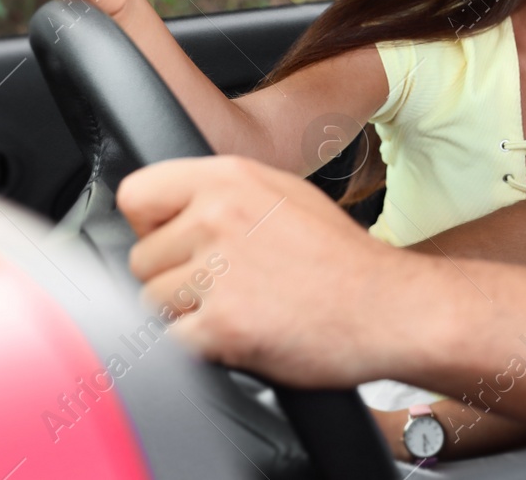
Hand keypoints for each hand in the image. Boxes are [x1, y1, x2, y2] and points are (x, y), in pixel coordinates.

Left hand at [119, 155, 403, 385]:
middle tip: (223, 284)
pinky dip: (199, 347)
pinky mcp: (222, 325)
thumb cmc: (342, 259)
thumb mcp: (285, 194)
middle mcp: (220, 216)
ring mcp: (220, 272)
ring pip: (150, 302)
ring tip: (236, 307)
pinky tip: (239, 333)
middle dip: (171, 278)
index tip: (174, 242)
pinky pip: (171, 342)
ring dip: (184, 315)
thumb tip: (168, 211)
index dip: (151, 226)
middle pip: (140, 258)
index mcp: (231, 178)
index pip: (135, 194)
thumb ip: (223, 194)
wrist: (390, 307)